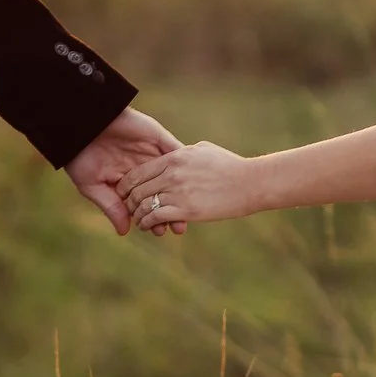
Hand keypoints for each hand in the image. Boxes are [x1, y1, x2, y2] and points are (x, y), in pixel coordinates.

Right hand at [65, 108, 181, 234]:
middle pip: (162, 192)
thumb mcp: (92, 185)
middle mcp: (142, 167)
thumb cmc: (80, 156)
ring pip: (172, 175)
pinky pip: (175, 151)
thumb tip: (124, 231)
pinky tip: (190, 180)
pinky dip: (184, 164)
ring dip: (181, 192)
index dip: (153, 216)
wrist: (81, 124)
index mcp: (127, 180)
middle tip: (177, 227)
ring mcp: (151, 152)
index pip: (145, 201)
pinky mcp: (157, 137)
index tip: (159, 231)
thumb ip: (111, 206)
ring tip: (186, 211)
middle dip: (171, 209)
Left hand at [121, 141, 261, 233]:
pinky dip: (147, 223)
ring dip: (137, 214)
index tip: (126, 192)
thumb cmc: (229, 165)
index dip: (127, 184)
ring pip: (144, 204)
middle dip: (129, 201)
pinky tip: (148, 226)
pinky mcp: (186, 209)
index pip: (139, 171)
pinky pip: (156, 217)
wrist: (250, 182)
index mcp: (175, 157)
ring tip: (138, 220)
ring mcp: (178, 191)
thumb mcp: (203, 150)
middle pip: (137, 189)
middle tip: (129, 208)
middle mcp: (172, 173)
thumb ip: (183, 152)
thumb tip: (173, 154)